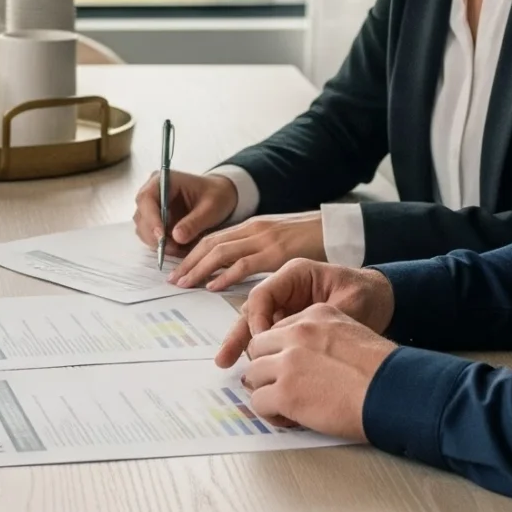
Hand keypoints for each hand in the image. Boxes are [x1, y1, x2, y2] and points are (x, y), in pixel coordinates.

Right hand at [131, 170, 237, 250]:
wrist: (219, 197)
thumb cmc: (216, 195)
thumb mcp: (211, 208)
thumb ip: (194, 222)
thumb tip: (176, 237)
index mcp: (164, 180)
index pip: (146, 198)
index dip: (151, 219)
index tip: (162, 237)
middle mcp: (153, 192)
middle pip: (141, 216)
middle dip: (155, 236)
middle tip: (175, 248)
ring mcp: (152, 208)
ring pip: (144, 230)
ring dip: (159, 243)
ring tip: (181, 249)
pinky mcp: (155, 222)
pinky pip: (152, 237)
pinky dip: (164, 245)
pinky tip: (180, 248)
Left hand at [170, 213, 325, 290]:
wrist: (338, 230)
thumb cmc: (310, 239)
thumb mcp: (277, 241)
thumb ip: (257, 251)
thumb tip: (237, 269)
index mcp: (251, 227)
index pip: (212, 237)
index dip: (191, 252)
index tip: (178, 268)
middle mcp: (253, 230)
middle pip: (210, 243)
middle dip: (188, 261)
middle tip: (172, 279)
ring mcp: (264, 239)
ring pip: (220, 251)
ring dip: (198, 268)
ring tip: (183, 283)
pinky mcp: (277, 252)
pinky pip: (244, 263)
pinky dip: (225, 274)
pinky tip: (212, 285)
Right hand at [214, 258, 393, 366]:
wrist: (382, 299)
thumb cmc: (367, 295)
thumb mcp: (350, 304)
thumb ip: (321, 322)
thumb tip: (298, 343)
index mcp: (295, 273)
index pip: (263, 295)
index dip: (257, 321)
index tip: (262, 345)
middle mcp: (284, 287)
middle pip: (252, 309)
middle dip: (238, 335)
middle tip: (224, 359)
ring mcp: (284, 303)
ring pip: (254, 322)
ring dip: (241, 342)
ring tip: (224, 363)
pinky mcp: (288, 319)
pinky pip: (267, 332)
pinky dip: (258, 348)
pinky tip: (249, 366)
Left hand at [234, 304, 396, 439]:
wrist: (395, 390)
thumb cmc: (385, 371)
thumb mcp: (354, 334)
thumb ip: (325, 340)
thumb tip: (309, 363)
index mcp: (316, 315)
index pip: (278, 330)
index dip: (280, 353)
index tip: (291, 369)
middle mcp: (297, 333)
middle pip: (258, 348)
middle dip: (266, 368)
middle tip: (281, 387)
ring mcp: (288, 362)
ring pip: (252, 375)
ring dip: (266, 392)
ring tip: (286, 406)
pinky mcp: (285, 392)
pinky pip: (258, 402)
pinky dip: (270, 414)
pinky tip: (290, 419)